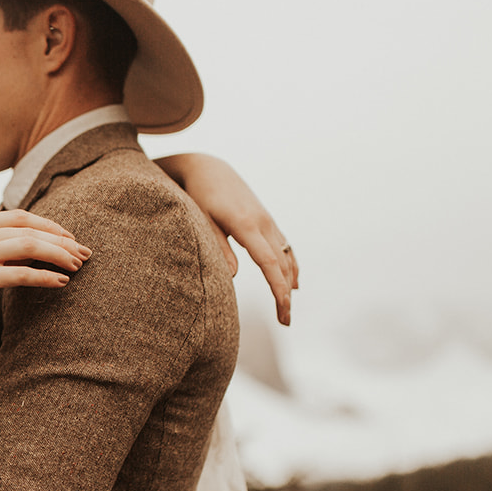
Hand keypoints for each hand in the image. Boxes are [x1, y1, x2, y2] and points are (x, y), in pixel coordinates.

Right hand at [0, 210, 90, 335]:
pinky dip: (46, 276)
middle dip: (61, 238)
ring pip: (30, 245)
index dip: (49, 224)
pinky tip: (61, 282)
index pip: (19, 216)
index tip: (68, 237)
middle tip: (84, 251)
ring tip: (77, 265)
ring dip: (59, 254)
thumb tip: (27, 251)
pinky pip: (22, 273)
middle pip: (29, 227)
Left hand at [155, 153, 298, 324]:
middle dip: (284, 294)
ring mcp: (268, 221)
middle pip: (281, 265)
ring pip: (286, 256)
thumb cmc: (199, 195)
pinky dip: (290, 265)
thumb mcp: (202, 221)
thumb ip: (218, 248)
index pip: (269, 264)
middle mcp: (264, 223)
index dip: (278, 289)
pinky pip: (284, 247)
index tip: (284, 310)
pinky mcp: (266, 220)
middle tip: (284, 322)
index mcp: (247, 225)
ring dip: (290, 282)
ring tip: (287, 308)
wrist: (209, 168)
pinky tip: (292, 281)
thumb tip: (235, 276)